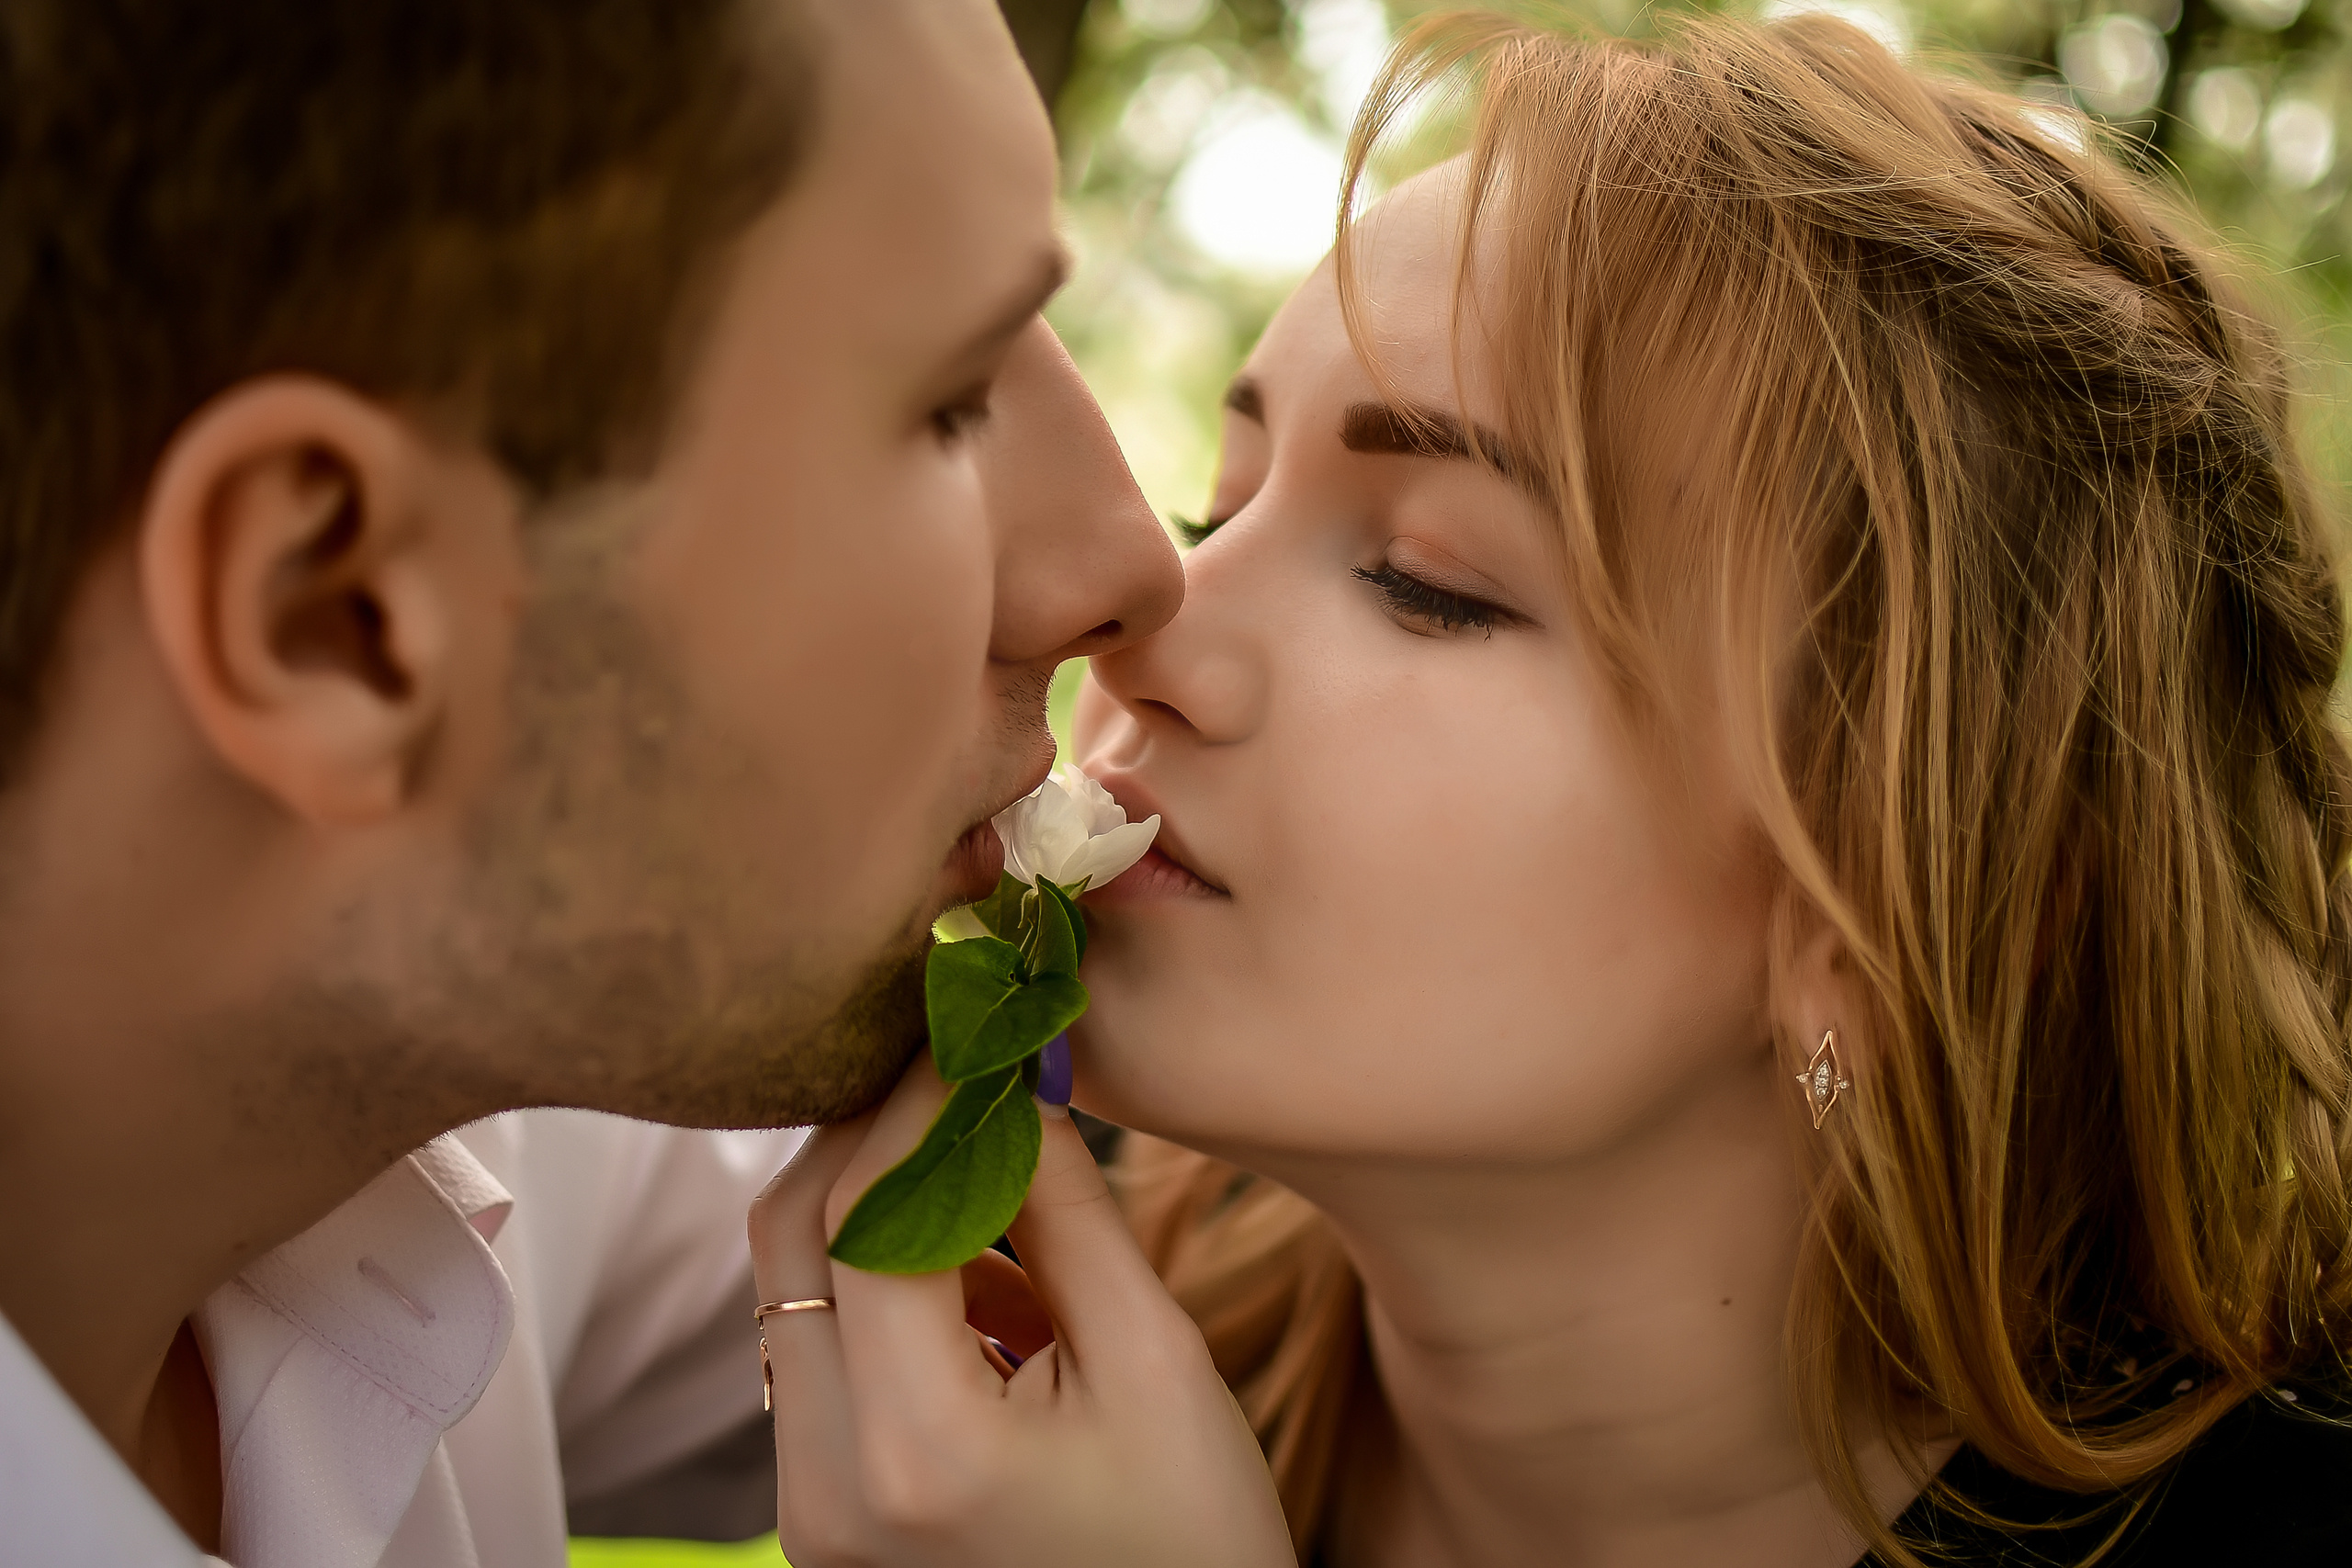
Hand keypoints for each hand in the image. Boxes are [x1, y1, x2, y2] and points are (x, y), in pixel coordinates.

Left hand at [748, 1058, 1295, 1566]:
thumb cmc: (1196, 1543)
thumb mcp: (1157, 1361)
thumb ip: (1066, 1210)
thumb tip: (1011, 1076)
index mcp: (917, 1452)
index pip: (869, 1212)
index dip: (917, 1096)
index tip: (967, 1018)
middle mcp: (825, 1489)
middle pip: (792, 1239)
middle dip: (872, 1132)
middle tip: (957, 1065)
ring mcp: (806, 1514)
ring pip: (794, 1291)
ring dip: (876, 1208)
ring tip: (1002, 1192)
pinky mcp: (816, 1518)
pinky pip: (817, 1355)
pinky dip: (880, 1289)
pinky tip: (987, 1291)